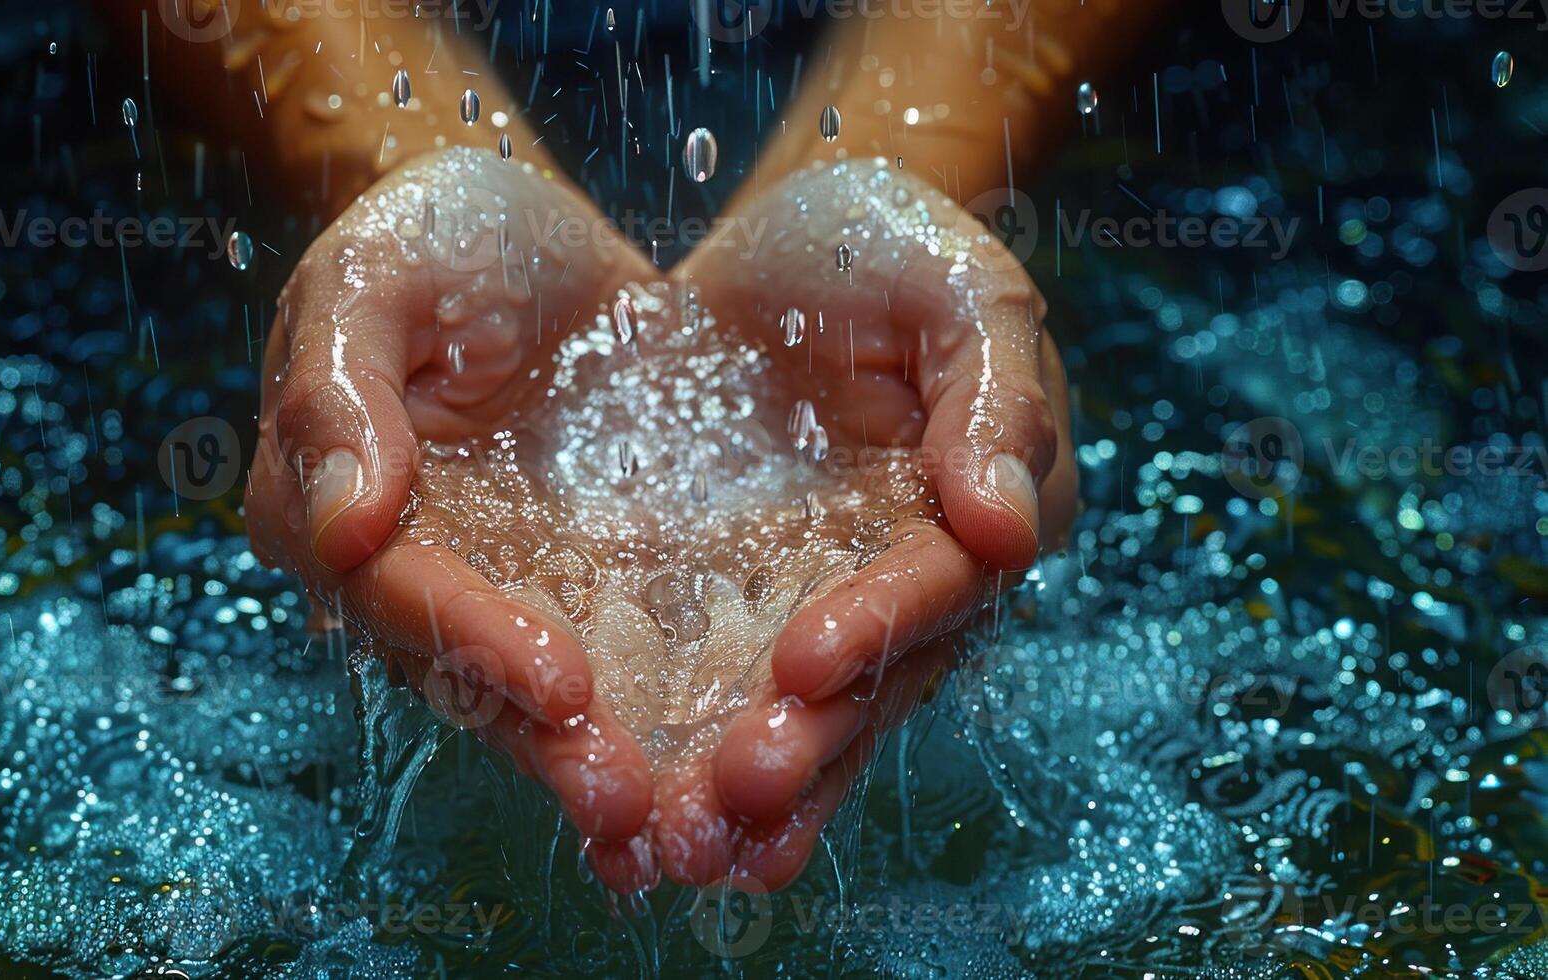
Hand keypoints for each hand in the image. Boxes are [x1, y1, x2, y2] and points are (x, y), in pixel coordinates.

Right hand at [244, 148, 660, 874]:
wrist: (545, 246)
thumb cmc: (443, 239)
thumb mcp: (378, 276)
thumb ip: (338, 390)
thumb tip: (338, 530)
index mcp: (328, 505)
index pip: (398, 592)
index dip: (474, 642)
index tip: (560, 683)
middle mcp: (405, 575)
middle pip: (469, 677)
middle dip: (549, 746)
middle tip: (627, 801)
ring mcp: (496, 594)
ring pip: (543, 700)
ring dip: (605, 766)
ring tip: (677, 828)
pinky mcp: (582, 596)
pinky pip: (620, 671)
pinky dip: (663, 730)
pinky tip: (715, 791)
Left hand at [651, 160, 1077, 888]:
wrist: (762, 256)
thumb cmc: (874, 249)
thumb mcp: (953, 282)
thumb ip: (992, 391)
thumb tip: (1010, 526)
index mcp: (980, 505)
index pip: (941, 581)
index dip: (881, 622)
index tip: (806, 660)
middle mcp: (913, 581)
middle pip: (872, 681)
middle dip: (812, 741)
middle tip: (742, 784)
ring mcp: (826, 610)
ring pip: (802, 716)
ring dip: (753, 785)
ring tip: (692, 842)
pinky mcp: (740, 622)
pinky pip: (718, 701)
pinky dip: (686, 764)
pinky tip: (647, 833)